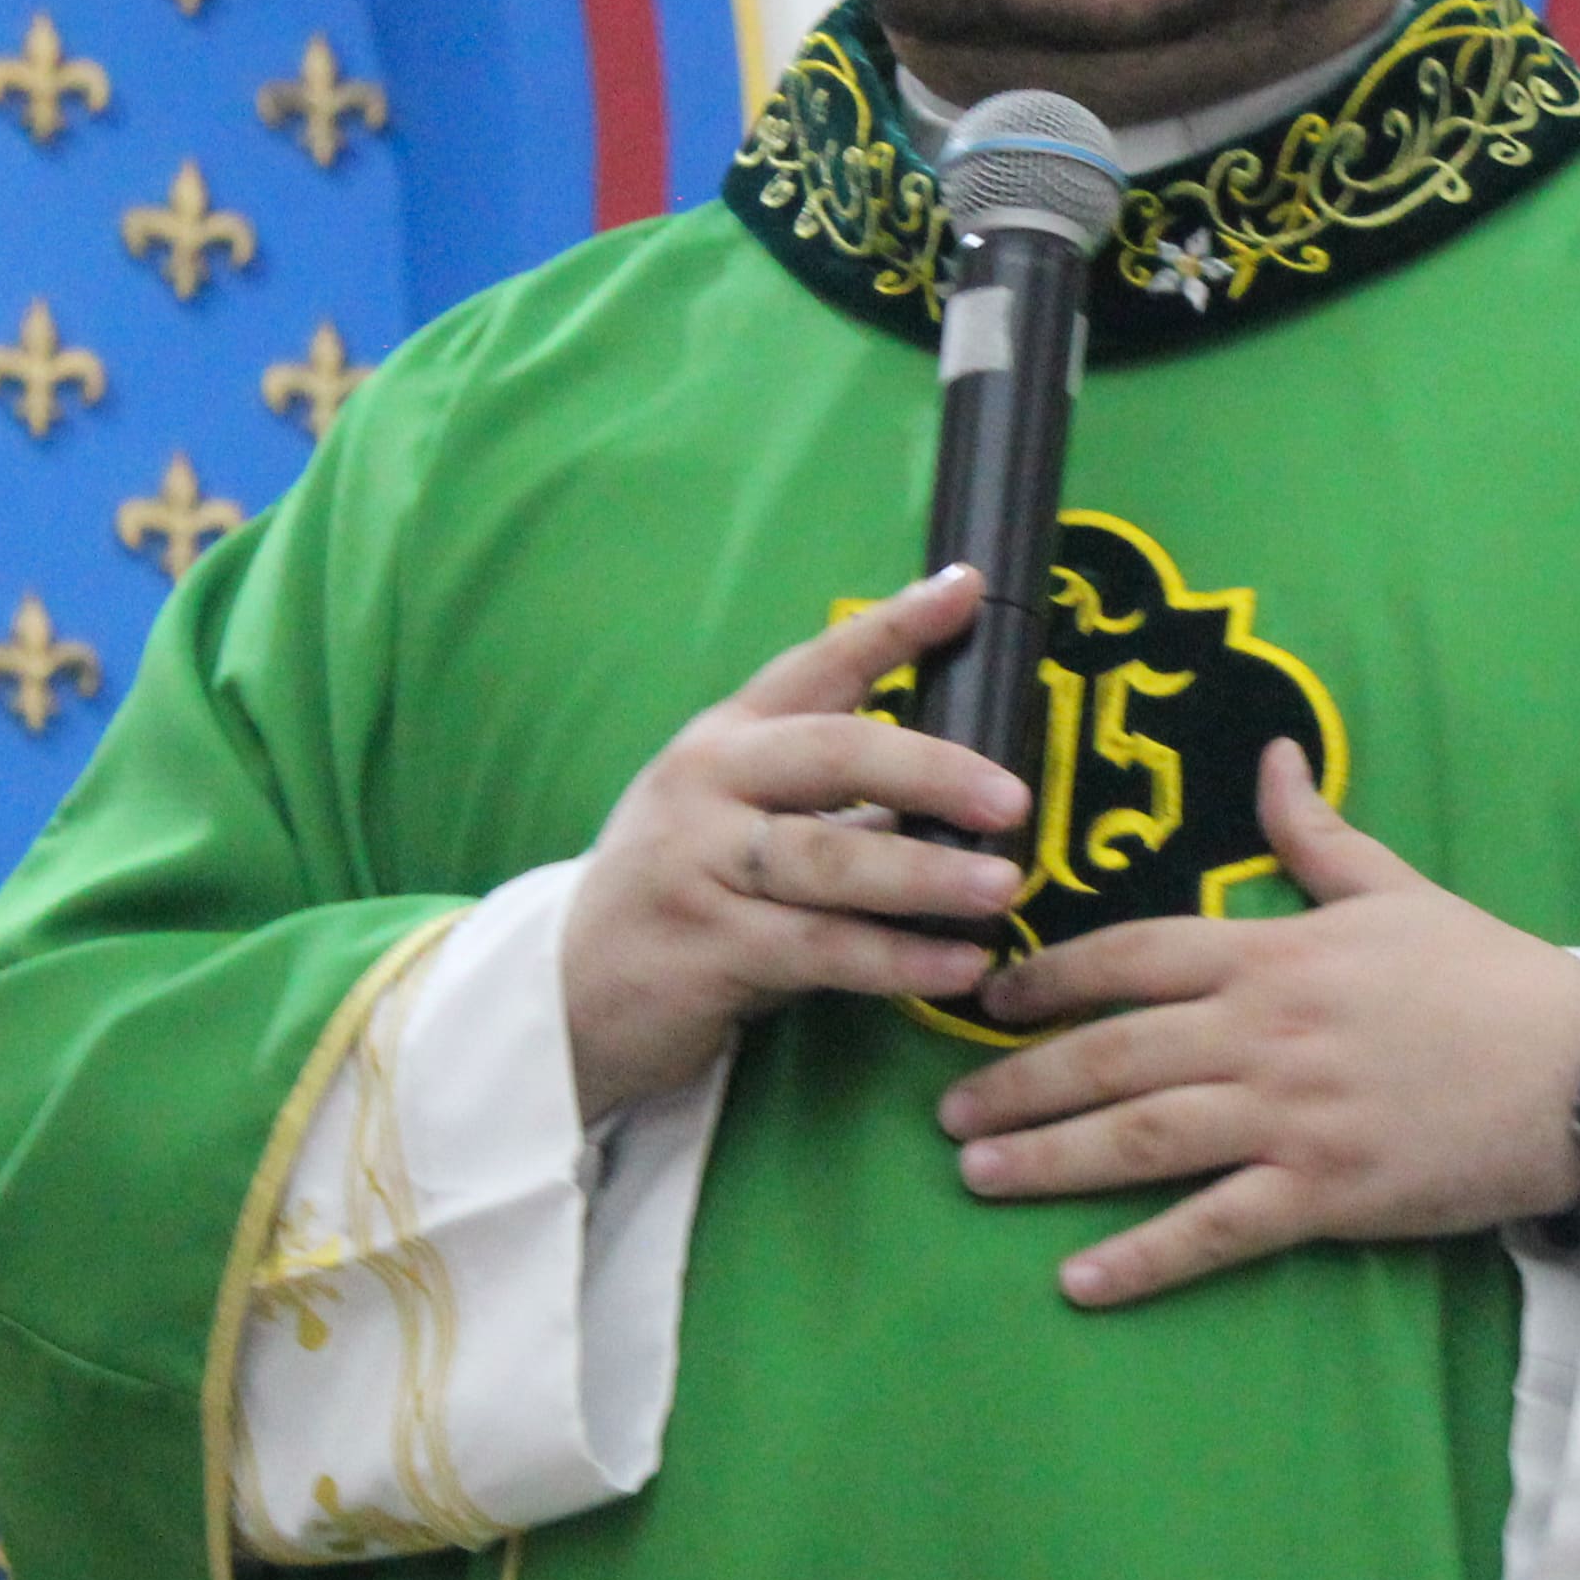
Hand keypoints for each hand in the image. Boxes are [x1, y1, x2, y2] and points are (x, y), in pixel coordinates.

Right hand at [559, 568, 1035, 1123]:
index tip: (966, 589)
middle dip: (932, 769)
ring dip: (924, 875)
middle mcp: (709, 785)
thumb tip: (965, 789)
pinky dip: (894, 959)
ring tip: (1000, 889)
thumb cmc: (684, 892)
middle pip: (833, 754)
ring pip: (828, 859)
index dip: (894, 625)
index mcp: (727, 739)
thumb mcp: (734, 817)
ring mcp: (700, 864)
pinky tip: (956, 966)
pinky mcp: (704, 946)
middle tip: (1012, 799)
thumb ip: (830, 796)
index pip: (818, 665)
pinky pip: (818, 949)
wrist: (567, 991)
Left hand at [940, 742, 1579, 1308]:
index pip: (1131, 957)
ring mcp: (1290, 1117)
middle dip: (1019, 1082)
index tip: (990, 997)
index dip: (1049, 977)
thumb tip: (1273, 754)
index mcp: (1274, 953)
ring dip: (1049, 1160)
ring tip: (977, 1176)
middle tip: (949, 1109)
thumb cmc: (1487, 977)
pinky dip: (1143, 1258)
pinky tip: (1080, 1282)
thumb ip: (1316, 833)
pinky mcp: (1325, 1193)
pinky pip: (1214, 1230)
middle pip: (1112, 1054)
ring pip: (1141, 1138)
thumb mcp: (1397, 890)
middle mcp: (1264, 1033)